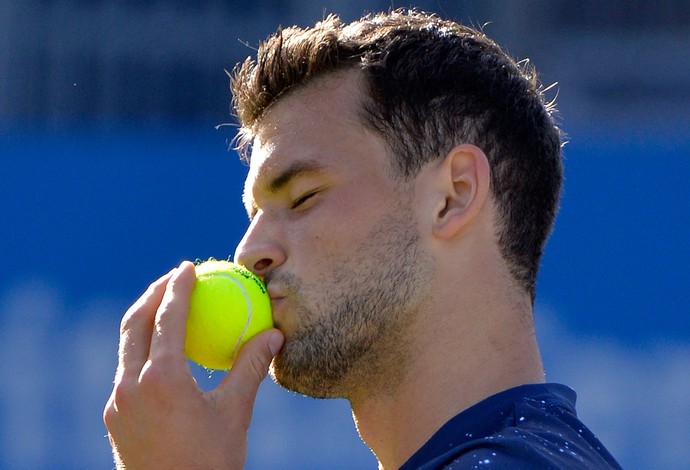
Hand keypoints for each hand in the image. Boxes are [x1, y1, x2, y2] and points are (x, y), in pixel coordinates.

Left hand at [103, 261, 283, 469]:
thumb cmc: (210, 462)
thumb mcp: (235, 413)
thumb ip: (251, 368)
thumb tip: (273, 336)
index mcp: (162, 379)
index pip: (168, 317)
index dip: (178, 287)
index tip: (189, 267)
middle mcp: (131, 385)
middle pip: (134, 323)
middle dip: (153, 294)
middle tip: (174, 278)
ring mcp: (117, 402)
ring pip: (126, 346)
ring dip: (144, 320)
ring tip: (166, 308)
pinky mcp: (115, 417)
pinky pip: (126, 370)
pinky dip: (143, 349)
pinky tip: (163, 354)